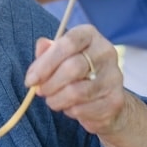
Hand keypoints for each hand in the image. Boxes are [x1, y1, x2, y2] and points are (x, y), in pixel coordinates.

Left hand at [24, 24, 146, 146]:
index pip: (68, 42)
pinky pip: (84, 109)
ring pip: (76, 92)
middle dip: (49, 84)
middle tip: (40, 92)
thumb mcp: (60, 56)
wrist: (106, 96)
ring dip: (56, 100)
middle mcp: (106, 52)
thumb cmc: (77, 72)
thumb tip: (41, 46)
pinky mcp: (115, 100)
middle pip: (72, 68)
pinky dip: (70, 111)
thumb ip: (48, 51)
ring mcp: (114, 76)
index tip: (30, 79)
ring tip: (52, 100)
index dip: (45, 62)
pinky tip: (69, 107)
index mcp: (90, 35)